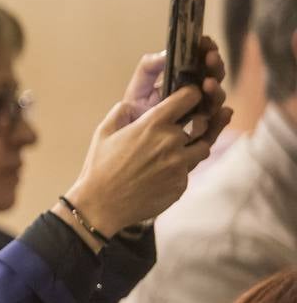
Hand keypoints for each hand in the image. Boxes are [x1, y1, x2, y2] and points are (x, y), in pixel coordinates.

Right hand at [64, 61, 229, 233]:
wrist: (100, 206)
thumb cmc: (99, 168)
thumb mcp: (103, 133)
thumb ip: (120, 112)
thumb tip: (130, 103)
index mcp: (153, 124)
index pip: (190, 97)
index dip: (191, 95)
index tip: (187, 100)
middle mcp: (171, 141)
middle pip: (201, 124)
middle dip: (191, 126)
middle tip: (172, 134)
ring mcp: (179, 164)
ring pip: (202, 148)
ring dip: (191, 148)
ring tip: (169, 156)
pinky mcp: (181, 184)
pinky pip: (188, 172)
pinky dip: (178, 171)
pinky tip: (158, 176)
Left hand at [116, 37, 228, 130]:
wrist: (128, 143)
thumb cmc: (135, 113)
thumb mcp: (138, 88)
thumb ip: (149, 68)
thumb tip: (166, 53)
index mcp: (184, 80)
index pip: (201, 61)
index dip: (205, 50)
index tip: (204, 41)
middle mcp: (196, 95)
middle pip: (214, 77)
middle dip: (213, 65)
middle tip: (210, 57)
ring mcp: (201, 114)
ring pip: (216, 100)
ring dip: (215, 89)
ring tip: (207, 83)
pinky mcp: (201, 135)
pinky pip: (216, 127)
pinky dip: (222, 119)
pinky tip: (224, 113)